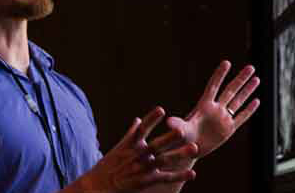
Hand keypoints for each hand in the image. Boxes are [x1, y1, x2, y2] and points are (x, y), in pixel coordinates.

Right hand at [71, 107, 198, 192]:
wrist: (100, 185)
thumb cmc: (109, 165)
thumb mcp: (119, 147)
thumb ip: (131, 133)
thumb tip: (137, 119)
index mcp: (132, 145)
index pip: (142, 129)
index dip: (151, 119)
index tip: (161, 109)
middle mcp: (139, 156)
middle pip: (157, 145)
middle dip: (169, 138)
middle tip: (183, 131)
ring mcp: (144, 168)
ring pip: (165, 160)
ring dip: (180, 154)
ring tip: (195, 148)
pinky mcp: (147, 181)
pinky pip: (166, 178)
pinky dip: (179, 175)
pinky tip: (192, 173)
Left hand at [166, 61, 260, 158]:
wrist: (190, 149)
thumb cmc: (182, 138)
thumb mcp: (181, 131)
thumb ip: (178, 125)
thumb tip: (169, 122)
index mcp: (204, 106)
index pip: (214, 86)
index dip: (220, 75)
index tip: (227, 62)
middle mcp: (215, 109)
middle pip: (230, 90)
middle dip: (241, 79)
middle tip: (251, 67)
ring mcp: (223, 118)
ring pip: (238, 101)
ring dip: (247, 90)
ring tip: (256, 78)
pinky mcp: (229, 129)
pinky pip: (241, 117)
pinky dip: (249, 109)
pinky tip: (256, 101)